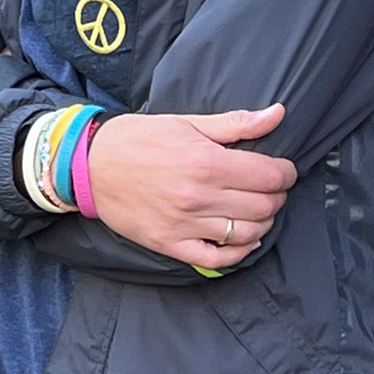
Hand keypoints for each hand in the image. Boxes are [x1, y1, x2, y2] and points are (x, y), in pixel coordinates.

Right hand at [85, 105, 298, 270]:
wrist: (88, 164)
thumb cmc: (137, 139)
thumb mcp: (186, 122)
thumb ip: (235, 123)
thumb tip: (278, 113)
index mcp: (206, 162)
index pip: (270, 176)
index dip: (285, 173)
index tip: (281, 170)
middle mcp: (199, 196)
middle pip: (264, 206)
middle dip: (276, 196)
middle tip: (267, 188)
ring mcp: (184, 224)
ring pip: (247, 233)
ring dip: (262, 223)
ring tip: (255, 211)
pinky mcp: (169, 243)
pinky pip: (218, 260)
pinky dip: (238, 252)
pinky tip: (241, 239)